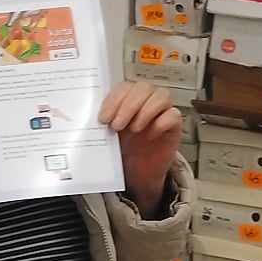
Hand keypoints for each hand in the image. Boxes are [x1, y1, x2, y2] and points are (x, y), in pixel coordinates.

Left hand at [99, 81, 182, 216]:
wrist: (136, 173)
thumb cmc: (122, 150)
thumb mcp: (108, 135)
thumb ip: (102, 123)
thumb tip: (86, 117)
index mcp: (127, 99)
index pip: (123, 87)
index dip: (114, 99)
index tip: (103, 118)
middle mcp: (146, 101)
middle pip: (143, 87)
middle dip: (128, 105)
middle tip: (117, 125)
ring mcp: (162, 112)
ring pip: (161, 95)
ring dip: (145, 111)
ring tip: (134, 129)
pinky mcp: (174, 126)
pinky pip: (173, 115)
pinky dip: (161, 122)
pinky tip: (150, 135)